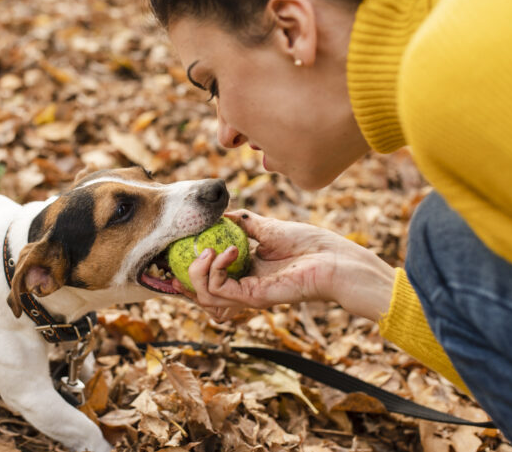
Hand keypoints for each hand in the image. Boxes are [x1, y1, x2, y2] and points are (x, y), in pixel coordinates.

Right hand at [172, 209, 395, 321]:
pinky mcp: (253, 298)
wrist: (333, 259)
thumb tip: (220, 213)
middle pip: (198, 292)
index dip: (188, 267)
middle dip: (185, 272)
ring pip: (203, 295)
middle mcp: (242, 286)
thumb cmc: (309, 243)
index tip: (177, 248)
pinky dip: (216, 269)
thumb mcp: (268, 227)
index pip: (207, 277)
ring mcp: (246, 294)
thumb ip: (242, 222)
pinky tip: (230, 250)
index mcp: (244, 271)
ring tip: (212, 250)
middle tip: (196, 249)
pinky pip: (219, 289)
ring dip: (198, 270)